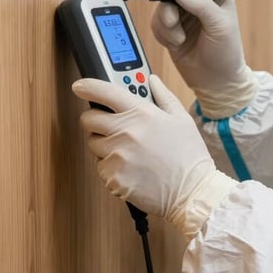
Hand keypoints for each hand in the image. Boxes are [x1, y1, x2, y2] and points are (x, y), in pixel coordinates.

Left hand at [72, 75, 236, 237]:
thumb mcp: (182, 118)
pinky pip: (100, 166)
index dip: (87, 86)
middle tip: (108, 125)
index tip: (80, 86)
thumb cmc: (189, 156)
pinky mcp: (112, 177)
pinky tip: (131, 168)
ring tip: (128, 150)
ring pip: (93, 143)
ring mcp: (117, 155)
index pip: (104, 92)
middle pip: (89, 118)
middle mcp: (126, 132)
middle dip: (95, 119)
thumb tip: (152, 80)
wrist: (192, 191)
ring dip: (103, 144)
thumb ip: (163, 96)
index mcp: (142, 113)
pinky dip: (110, 167)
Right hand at [151, 0, 255, 117]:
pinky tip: (176, 44)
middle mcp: (198, 0)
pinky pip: (156, 23)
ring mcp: (183, 15)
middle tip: (172, 22)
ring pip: (161, 7)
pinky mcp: (171, 29)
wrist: (216, 82)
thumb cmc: (226, 53)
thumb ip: (200, 4)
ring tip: (179, 39)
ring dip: (166, 24)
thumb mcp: (219, 26)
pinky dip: (162, 34)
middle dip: (168, 6)